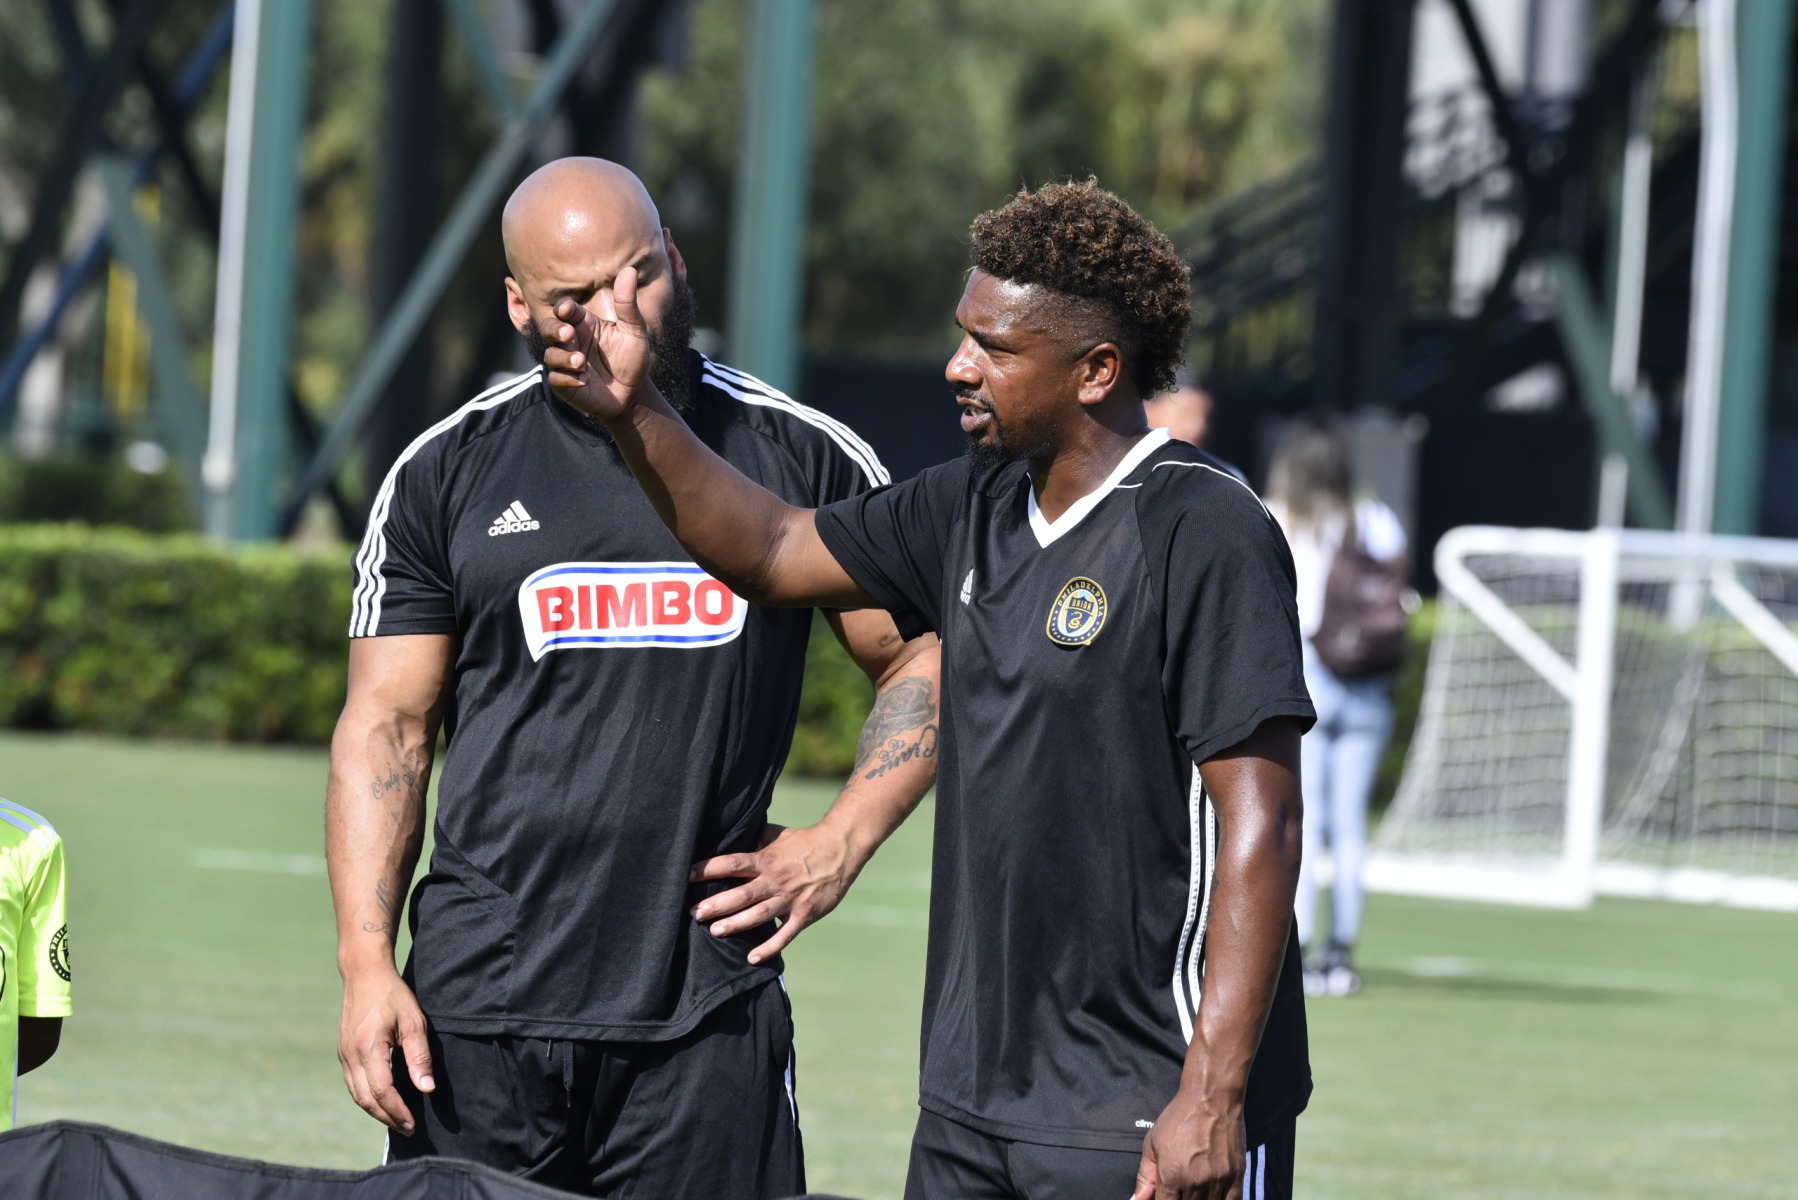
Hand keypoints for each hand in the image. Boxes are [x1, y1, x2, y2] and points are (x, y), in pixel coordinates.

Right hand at [337, 963, 434, 1134]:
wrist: (364, 974)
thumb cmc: (393, 995)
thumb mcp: (414, 1021)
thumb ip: (420, 1056)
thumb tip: (427, 1088)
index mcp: (368, 1048)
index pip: (382, 1091)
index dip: (397, 1111)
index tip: (413, 1124)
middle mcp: (351, 1055)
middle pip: (366, 1099)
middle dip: (387, 1118)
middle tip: (408, 1129)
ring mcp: (343, 1055)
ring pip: (357, 1094)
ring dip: (376, 1111)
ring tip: (397, 1120)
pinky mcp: (343, 1053)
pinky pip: (353, 1084)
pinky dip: (367, 1098)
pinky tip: (383, 1101)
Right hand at [536, 266, 653, 418]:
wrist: (634, 393)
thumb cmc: (632, 358)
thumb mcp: (634, 331)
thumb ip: (628, 304)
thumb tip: (630, 270)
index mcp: (584, 323)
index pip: (565, 310)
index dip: (563, 309)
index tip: (568, 311)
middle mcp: (572, 341)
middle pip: (548, 327)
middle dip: (554, 329)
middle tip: (568, 335)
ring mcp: (566, 363)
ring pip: (550, 354)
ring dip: (563, 357)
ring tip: (582, 362)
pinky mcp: (566, 384)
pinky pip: (555, 379)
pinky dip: (567, 379)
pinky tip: (584, 380)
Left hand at [689, 822, 859, 964]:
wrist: (840, 849)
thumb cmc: (804, 841)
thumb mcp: (776, 834)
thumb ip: (753, 839)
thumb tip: (728, 837)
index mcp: (766, 859)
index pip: (732, 864)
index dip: (708, 868)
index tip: (687, 875)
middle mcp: (775, 880)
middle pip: (741, 894)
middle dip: (715, 904)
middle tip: (694, 913)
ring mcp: (790, 898)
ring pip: (759, 915)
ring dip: (736, 924)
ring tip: (714, 931)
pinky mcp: (804, 914)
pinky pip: (785, 934)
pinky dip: (769, 947)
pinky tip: (752, 957)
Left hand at [1132, 1085, 1245, 1199]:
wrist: (1210, 1099)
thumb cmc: (1179, 1118)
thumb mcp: (1152, 1144)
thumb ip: (1144, 1177)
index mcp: (1170, 1175)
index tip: (1165, 1195)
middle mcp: (1194, 1183)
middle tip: (1179, 1188)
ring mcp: (1218, 1182)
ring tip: (1193, 1189)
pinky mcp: (1236, 1177)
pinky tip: (1212, 1195)